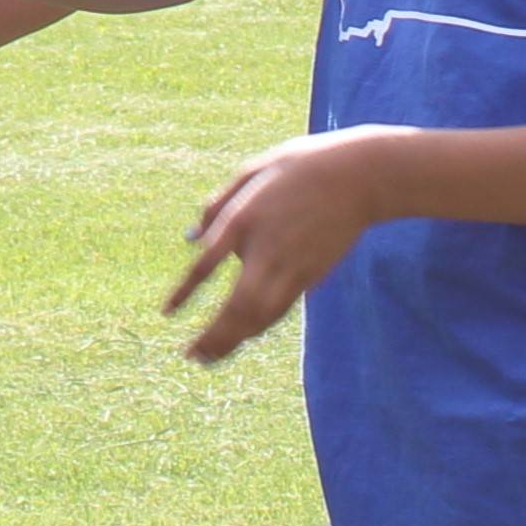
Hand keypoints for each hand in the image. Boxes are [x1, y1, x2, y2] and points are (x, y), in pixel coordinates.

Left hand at [164, 128, 394, 362]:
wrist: (357, 177)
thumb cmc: (300, 167)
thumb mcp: (252, 172)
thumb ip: (217, 205)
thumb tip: (190, 238)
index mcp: (244, 218)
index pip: (206, 265)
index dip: (185, 293)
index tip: (167, 313)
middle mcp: (266, 249)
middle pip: (236, 306)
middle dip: (213, 337)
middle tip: (191, 356)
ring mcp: (292, 266)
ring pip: (260, 317)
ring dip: (233, 341)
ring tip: (210, 358)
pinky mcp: (311, 276)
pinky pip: (279, 310)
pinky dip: (257, 327)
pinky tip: (243, 336)